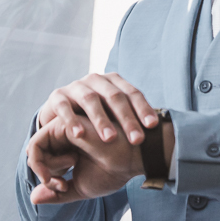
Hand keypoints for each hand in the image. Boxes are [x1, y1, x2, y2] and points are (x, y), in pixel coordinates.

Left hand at [27, 115, 143, 204]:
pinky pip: (36, 143)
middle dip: (45, 177)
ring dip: (44, 171)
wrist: (132, 157)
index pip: (43, 163)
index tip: (64, 188)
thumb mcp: (81, 188)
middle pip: (37, 156)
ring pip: (34, 150)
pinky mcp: (63, 124)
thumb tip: (32, 198)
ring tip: (66, 176)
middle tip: (64, 185)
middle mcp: (64, 136)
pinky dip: (41, 162)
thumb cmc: (113, 171)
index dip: (47, 181)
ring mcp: (63, 128)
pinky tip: (65, 168)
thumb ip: (58, 193)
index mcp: (68, 147)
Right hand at [37, 73, 158, 145]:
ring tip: (109, 139)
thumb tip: (163, 131)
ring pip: (90, 100)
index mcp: (114, 82)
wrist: (61, 116)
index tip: (152, 126)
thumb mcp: (114, 115)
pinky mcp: (57, 97)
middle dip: (126, 119)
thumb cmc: (95, 118)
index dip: (143, 108)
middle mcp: (96, 80)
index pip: (132, 93)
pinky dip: (71, 120)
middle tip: (136, 140)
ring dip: (101, 120)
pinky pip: (64, 107)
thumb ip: (132, 118)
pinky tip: (78, 135)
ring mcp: (76, 86)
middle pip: (114, 96)